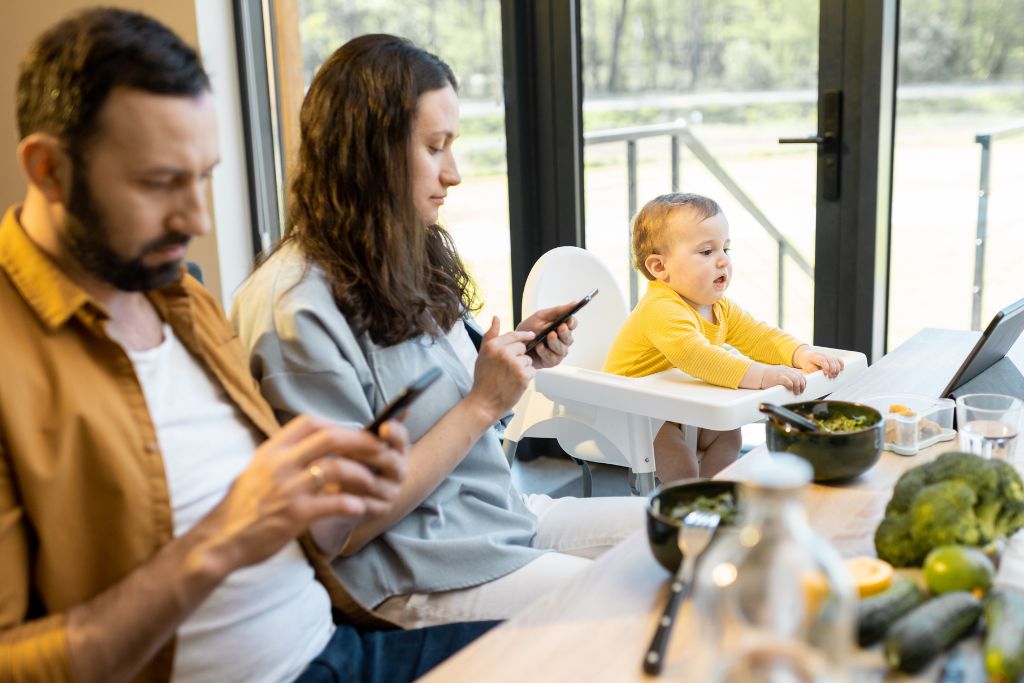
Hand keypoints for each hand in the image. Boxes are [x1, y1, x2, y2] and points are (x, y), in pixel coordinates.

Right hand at [197, 415, 405, 571]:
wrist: (219, 540)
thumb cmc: (243, 507)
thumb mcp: (258, 471)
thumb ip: (284, 457)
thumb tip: (315, 445)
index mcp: (272, 450)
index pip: (310, 422)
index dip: (338, 424)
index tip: (354, 435)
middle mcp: (280, 464)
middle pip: (331, 438)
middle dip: (362, 442)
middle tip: (381, 452)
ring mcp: (288, 488)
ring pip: (337, 469)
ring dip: (362, 475)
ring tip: (374, 484)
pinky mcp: (294, 515)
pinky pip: (333, 503)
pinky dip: (352, 504)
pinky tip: (360, 509)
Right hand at [468, 316, 535, 418]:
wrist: (484, 402)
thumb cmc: (483, 379)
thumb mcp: (483, 354)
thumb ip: (490, 335)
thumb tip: (496, 317)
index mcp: (493, 345)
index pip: (514, 334)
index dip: (524, 335)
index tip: (531, 336)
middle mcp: (503, 352)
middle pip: (523, 347)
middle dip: (520, 356)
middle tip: (509, 369)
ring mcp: (514, 364)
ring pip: (528, 360)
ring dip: (524, 368)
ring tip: (510, 377)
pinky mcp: (523, 375)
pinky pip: (532, 371)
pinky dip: (527, 377)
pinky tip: (515, 383)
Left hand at [517, 301, 577, 367]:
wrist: (515, 342)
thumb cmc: (529, 328)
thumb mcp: (541, 316)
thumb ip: (558, 311)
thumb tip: (575, 303)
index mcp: (562, 327)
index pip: (572, 324)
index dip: (572, 322)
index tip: (568, 320)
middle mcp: (563, 340)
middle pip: (569, 337)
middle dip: (565, 333)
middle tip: (560, 327)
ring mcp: (558, 352)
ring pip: (562, 349)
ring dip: (555, 342)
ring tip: (549, 336)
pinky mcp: (551, 361)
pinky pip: (552, 358)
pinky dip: (545, 352)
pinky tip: (539, 346)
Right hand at [761, 365, 806, 393]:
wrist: (758, 375)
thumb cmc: (767, 377)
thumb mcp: (779, 373)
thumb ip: (787, 376)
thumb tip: (794, 385)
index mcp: (787, 369)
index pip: (800, 374)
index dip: (803, 381)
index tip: (803, 387)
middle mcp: (786, 370)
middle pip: (799, 377)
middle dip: (802, 386)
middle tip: (800, 392)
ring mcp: (782, 373)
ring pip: (796, 379)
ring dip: (798, 387)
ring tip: (796, 392)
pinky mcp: (778, 378)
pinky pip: (788, 381)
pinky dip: (791, 386)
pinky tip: (790, 389)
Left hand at [793, 346, 844, 378]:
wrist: (806, 354)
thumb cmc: (806, 361)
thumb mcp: (806, 366)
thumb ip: (813, 369)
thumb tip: (819, 374)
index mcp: (815, 356)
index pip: (822, 360)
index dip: (826, 367)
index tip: (826, 373)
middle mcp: (823, 355)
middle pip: (831, 360)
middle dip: (832, 369)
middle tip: (831, 376)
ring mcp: (828, 355)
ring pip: (836, 360)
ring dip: (837, 368)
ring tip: (835, 375)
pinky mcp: (832, 357)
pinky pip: (838, 359)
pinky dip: (841, 364)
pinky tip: (841, 369)